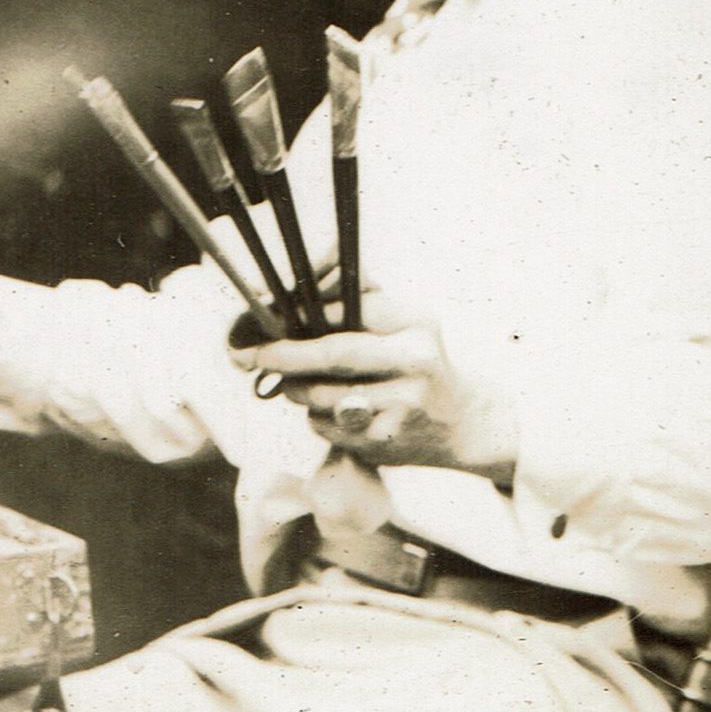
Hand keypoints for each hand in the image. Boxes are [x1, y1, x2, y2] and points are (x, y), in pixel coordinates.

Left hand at [231, 287, 515, 479]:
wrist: (461, 424)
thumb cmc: (419, 362)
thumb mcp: (403, 321)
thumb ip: (358, 295)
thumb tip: (309, 269)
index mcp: (416, 325)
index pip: (349, 308)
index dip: (302, 311)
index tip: (264, 313)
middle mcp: (415, 363)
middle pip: (333, 353)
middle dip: (283, 354)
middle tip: (249, 354)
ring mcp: (401, 406)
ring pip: (320, 395)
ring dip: (298, 389)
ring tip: (302, 385)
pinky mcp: (385, 442)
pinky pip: (326, 427)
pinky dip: (316, 418)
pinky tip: (336, 413)